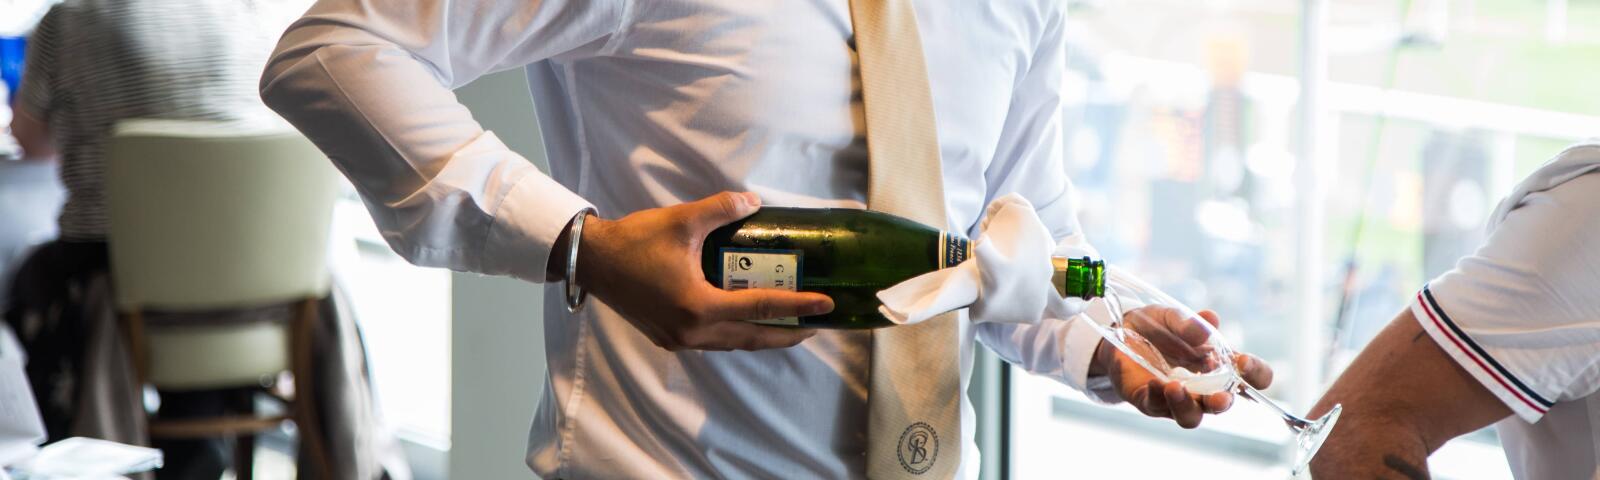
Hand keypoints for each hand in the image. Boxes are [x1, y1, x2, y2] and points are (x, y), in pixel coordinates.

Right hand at [570, 191, 834, 350]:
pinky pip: (715, 341)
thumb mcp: (682, 220)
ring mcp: (679, 339)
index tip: (826, 304)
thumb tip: (754, 202)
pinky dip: (738, 333)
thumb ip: (722, 209)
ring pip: (734, 343)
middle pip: (752, 337)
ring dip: (763, 335)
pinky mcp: (669, 338)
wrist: (592, 261)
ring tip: (790, 325)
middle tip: (816, 323)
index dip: (797, 305)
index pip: (760, 307)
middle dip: (788, 333)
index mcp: (698, 306)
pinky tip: (749, 321)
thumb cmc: (635, 241)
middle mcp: (692, 331)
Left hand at [1092, 306, 1273, 427]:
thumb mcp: (1172, 316)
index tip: (1243, 361)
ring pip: (1191, 416)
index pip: (1253, 378)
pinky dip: (1158, 396)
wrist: (1118, 332)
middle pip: (1223, 404)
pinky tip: (1155, 383)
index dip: (1257, 374)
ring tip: (1176, 386)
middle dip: (1223, 402)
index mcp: (1219, 365)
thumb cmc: (1157, 327)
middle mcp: (1203, 387)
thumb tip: (1210, 320)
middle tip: (1221, 396)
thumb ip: (1190, 321)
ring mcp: (1176, 398)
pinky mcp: (1149, 401)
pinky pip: (1157, 406)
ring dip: (1187, 405)